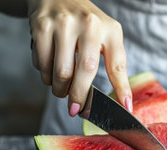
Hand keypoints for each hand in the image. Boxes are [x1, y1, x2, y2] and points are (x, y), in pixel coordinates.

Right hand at [27, 0, 131, 115]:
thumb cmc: (86, 24)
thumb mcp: (106, 37)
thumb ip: (114, 65)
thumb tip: (123, 102)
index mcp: (110, 30)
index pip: (117, 65)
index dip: (122, 88)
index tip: (125, 107)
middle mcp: (89, 24)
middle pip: (84, 71)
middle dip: (79, 96)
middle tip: (76, 108)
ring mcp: (63, 24)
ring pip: (60, 72)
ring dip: (59, 88)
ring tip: (62, 87)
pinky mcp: (41, 27)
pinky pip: (41, 64)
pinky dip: (45, 75)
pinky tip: (50, 70)